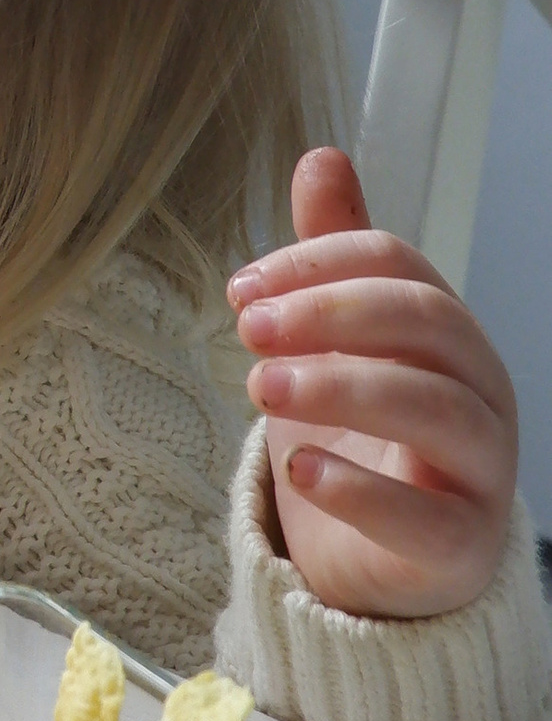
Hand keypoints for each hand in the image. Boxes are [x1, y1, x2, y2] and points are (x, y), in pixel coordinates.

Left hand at [229, 148, 519, 618]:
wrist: (375, 564)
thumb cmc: (364, 442)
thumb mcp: (336, 342)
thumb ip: (334, 259)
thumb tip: (322, 157)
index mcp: (448, 333)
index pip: (398, 266)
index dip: (317, 266)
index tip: (240, 290)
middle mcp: (479, 392)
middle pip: (427, 322)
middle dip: (331, 312)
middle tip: (249, 329)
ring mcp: (480, 471)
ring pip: (436, 408)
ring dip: (341, 387)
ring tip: (260, 387)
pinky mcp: (460, 547)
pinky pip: (426, 518)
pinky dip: (361, 490)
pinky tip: (300, 468)